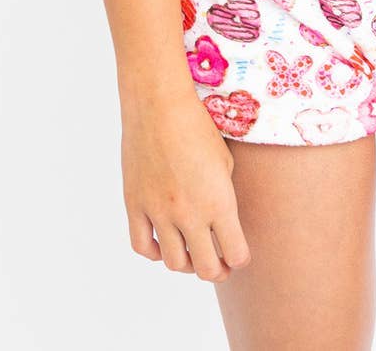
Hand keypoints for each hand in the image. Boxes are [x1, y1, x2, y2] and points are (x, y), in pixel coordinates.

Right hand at [121, 89, 252, 278]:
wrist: (159, 104)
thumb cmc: (198, 126)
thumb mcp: (225, 162)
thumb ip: (224, 199)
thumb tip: (222, 226)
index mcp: (219, 201)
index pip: (236, 254)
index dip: (240, 258)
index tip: (239, 254)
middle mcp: (190, 213)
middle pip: (207, 269)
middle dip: (218, 271)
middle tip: (220, 264)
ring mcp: (159, 212)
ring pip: (175, 263)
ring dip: (188, 265)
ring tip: (193, 254)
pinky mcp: (135, 205)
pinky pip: (143, 246)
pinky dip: (155, 252)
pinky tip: (164, 243)